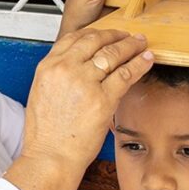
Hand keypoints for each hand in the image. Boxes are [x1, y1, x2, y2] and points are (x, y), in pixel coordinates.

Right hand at [21, 29, 153, 172]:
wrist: (50, 157)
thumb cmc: (46, 134)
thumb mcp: (42, 93)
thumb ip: (58, 75)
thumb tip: (79, 66)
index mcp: (48, 67)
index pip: (74, 38)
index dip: (94, 33)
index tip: (105, 34)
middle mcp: (65, 69)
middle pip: (96, 41)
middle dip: (115, 36)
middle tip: (128, 36)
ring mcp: (85, 83)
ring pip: (113, 54)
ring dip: (131, 46)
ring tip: (141, 44)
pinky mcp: (103, 99)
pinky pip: (126, 74)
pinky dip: (139, 64)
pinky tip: (146, 60)